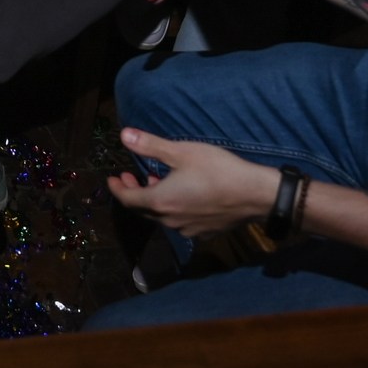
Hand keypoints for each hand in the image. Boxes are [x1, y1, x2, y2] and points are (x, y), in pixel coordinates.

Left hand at [106, 129, 279, 240]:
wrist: (255, 195)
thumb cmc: (218, 170)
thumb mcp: (183, 152)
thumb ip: (151, 146)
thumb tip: (124, 135)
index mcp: (161, 201)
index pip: (128, 200)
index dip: (117, 189)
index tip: (112, 179)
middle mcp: (170, 221)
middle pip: (143, 210)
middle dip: (134, 193)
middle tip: (130, 177)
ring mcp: (188, 229)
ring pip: (162, 217)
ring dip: (154, 199)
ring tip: (156, 181)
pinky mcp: (204, 233)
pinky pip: (180, 222)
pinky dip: (173, 208)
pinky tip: (182, 196)